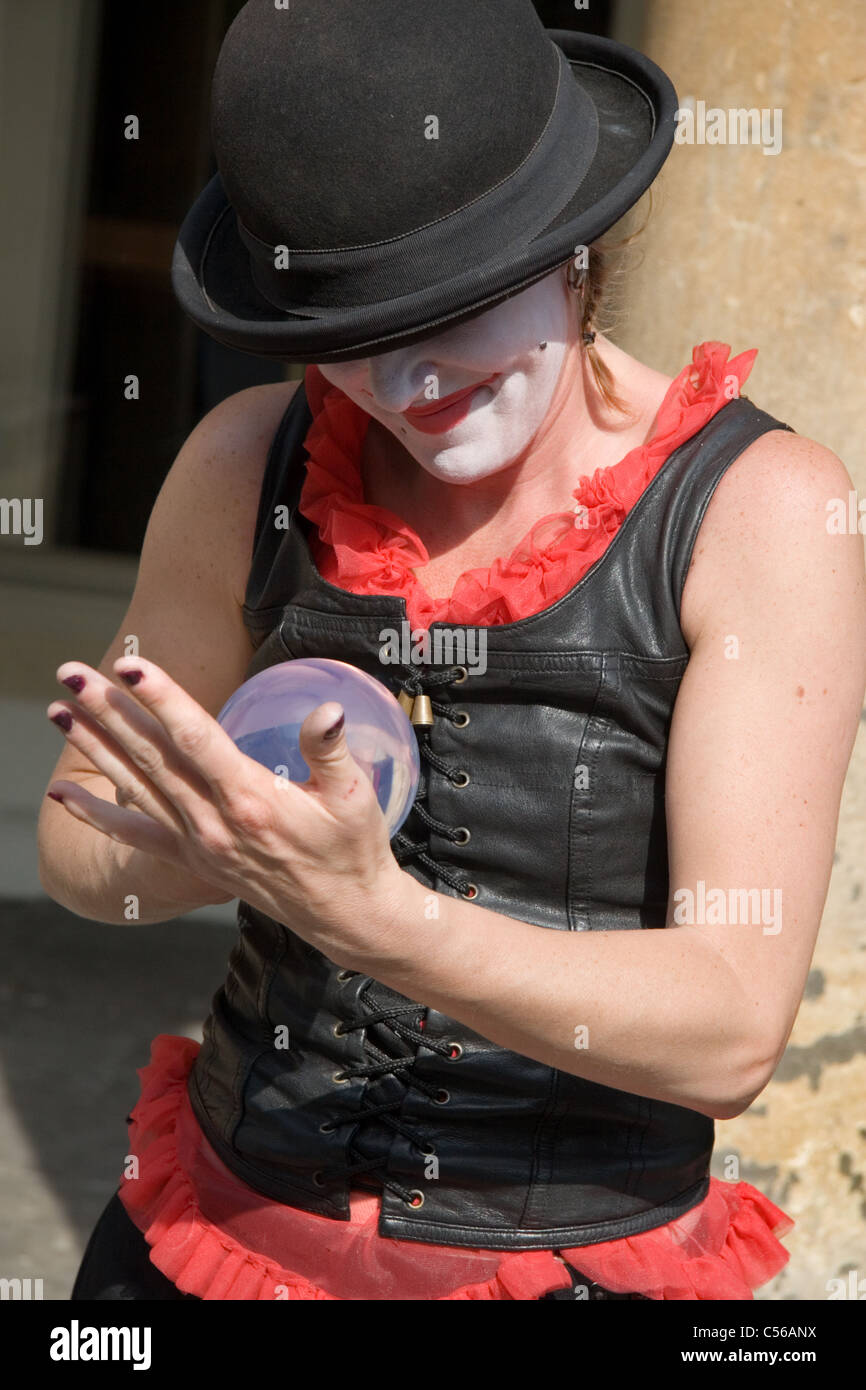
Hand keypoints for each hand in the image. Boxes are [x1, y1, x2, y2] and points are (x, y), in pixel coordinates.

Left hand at [46, 656, 411, 968]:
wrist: (343, 914)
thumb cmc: (352, 850)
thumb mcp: (355, 797)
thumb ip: (331, 751)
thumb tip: (326, 709)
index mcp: (251, 800)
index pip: (197, 739)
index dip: (162, 699)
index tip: (132, 666)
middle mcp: (214, 822)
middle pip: (151, 757)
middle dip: (108, 711)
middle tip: (72, 673)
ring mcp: (198, 843)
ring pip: (135, 787)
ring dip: (93, 747)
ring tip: (58, 711)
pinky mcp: (192, 859)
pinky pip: (135, 836)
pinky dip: (96, 816)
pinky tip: (63, 796)